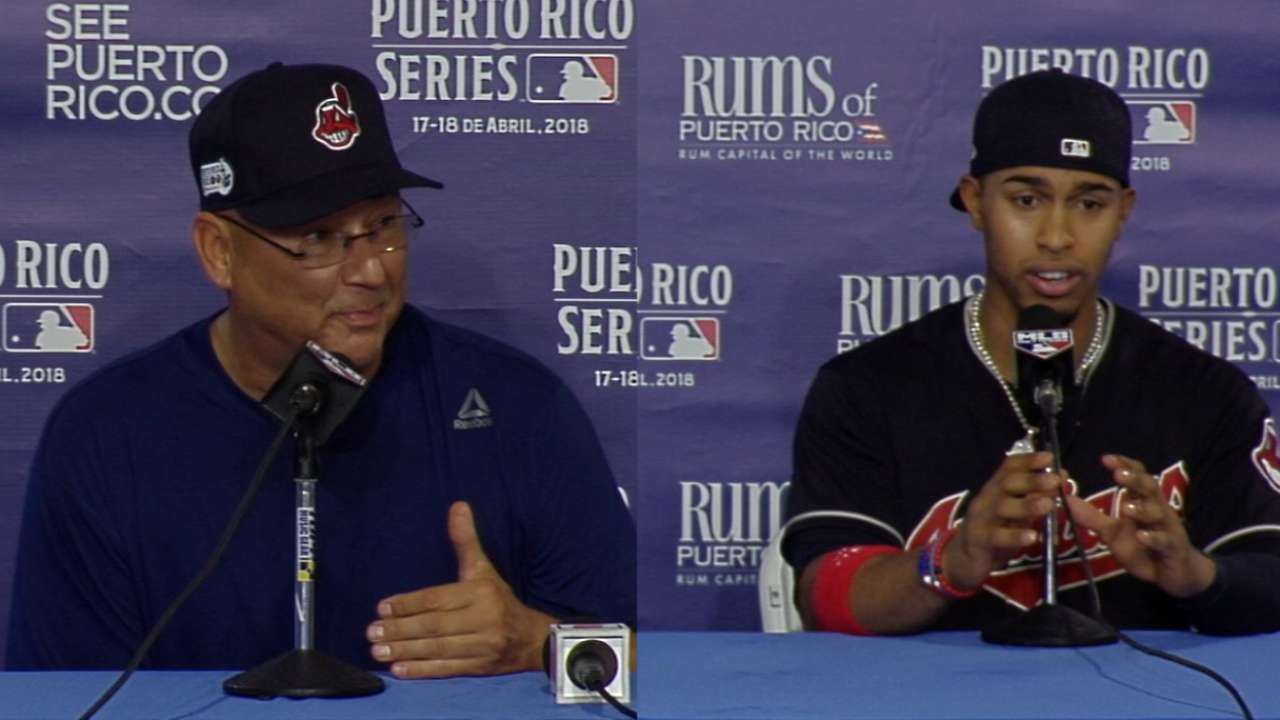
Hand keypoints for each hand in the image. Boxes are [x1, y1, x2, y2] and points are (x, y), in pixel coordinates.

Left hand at [366, 501, 555, 677]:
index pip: (438, 599)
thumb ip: (466, 541)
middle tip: (371, 632)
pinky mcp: (480, 668)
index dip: (409, 604)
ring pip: (438, 649)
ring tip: (377, 651)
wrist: (532, 639)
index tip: (382, 609)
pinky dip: (422, 671)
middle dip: (401, 630)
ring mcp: (482, 646)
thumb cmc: (499, 600)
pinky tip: (398, 669)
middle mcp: (482, 619)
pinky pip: (447, 669)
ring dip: (405, 651)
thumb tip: (458, 505)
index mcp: (481, 593)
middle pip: (435, 625)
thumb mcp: (484, 569)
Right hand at [944, 451, 1062, 590]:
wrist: (965, 558)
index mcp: (997, 488)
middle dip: (1032, 480)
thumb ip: (1035, 497)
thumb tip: (1061, 479)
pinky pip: (997, 536)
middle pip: (1007, 484)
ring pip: (1002, 508)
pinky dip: (1014, 536)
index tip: (1049, 457)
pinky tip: (1032, 536)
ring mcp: (980, 518)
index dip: (1028, 460)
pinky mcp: (978, 540)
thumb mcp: (1016, 513)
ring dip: (1026, 505)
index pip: (1009, 467)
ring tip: (1048, 505)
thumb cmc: (996, 532)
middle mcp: (987, 498)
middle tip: (1055, 480)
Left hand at [1064, 454, 1214, 597]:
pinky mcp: (1172, 549)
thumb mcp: (1111, 530)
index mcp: (1141, 500)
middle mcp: (1156, 509)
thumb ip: (1089, 516)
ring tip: (1126, 507)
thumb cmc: (1141, 545)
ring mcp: (1166, 528)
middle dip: (1135, 480)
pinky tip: (1142, 536)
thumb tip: (1063, 499)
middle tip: (1118, 475)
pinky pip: (1165, 541)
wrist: (1170, 572)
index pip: (1137, 476)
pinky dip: (1153, 538)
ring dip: (1142, 509)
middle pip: (1150, 488)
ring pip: (1158, 513)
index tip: (1106, 459)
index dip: (1125, 466)